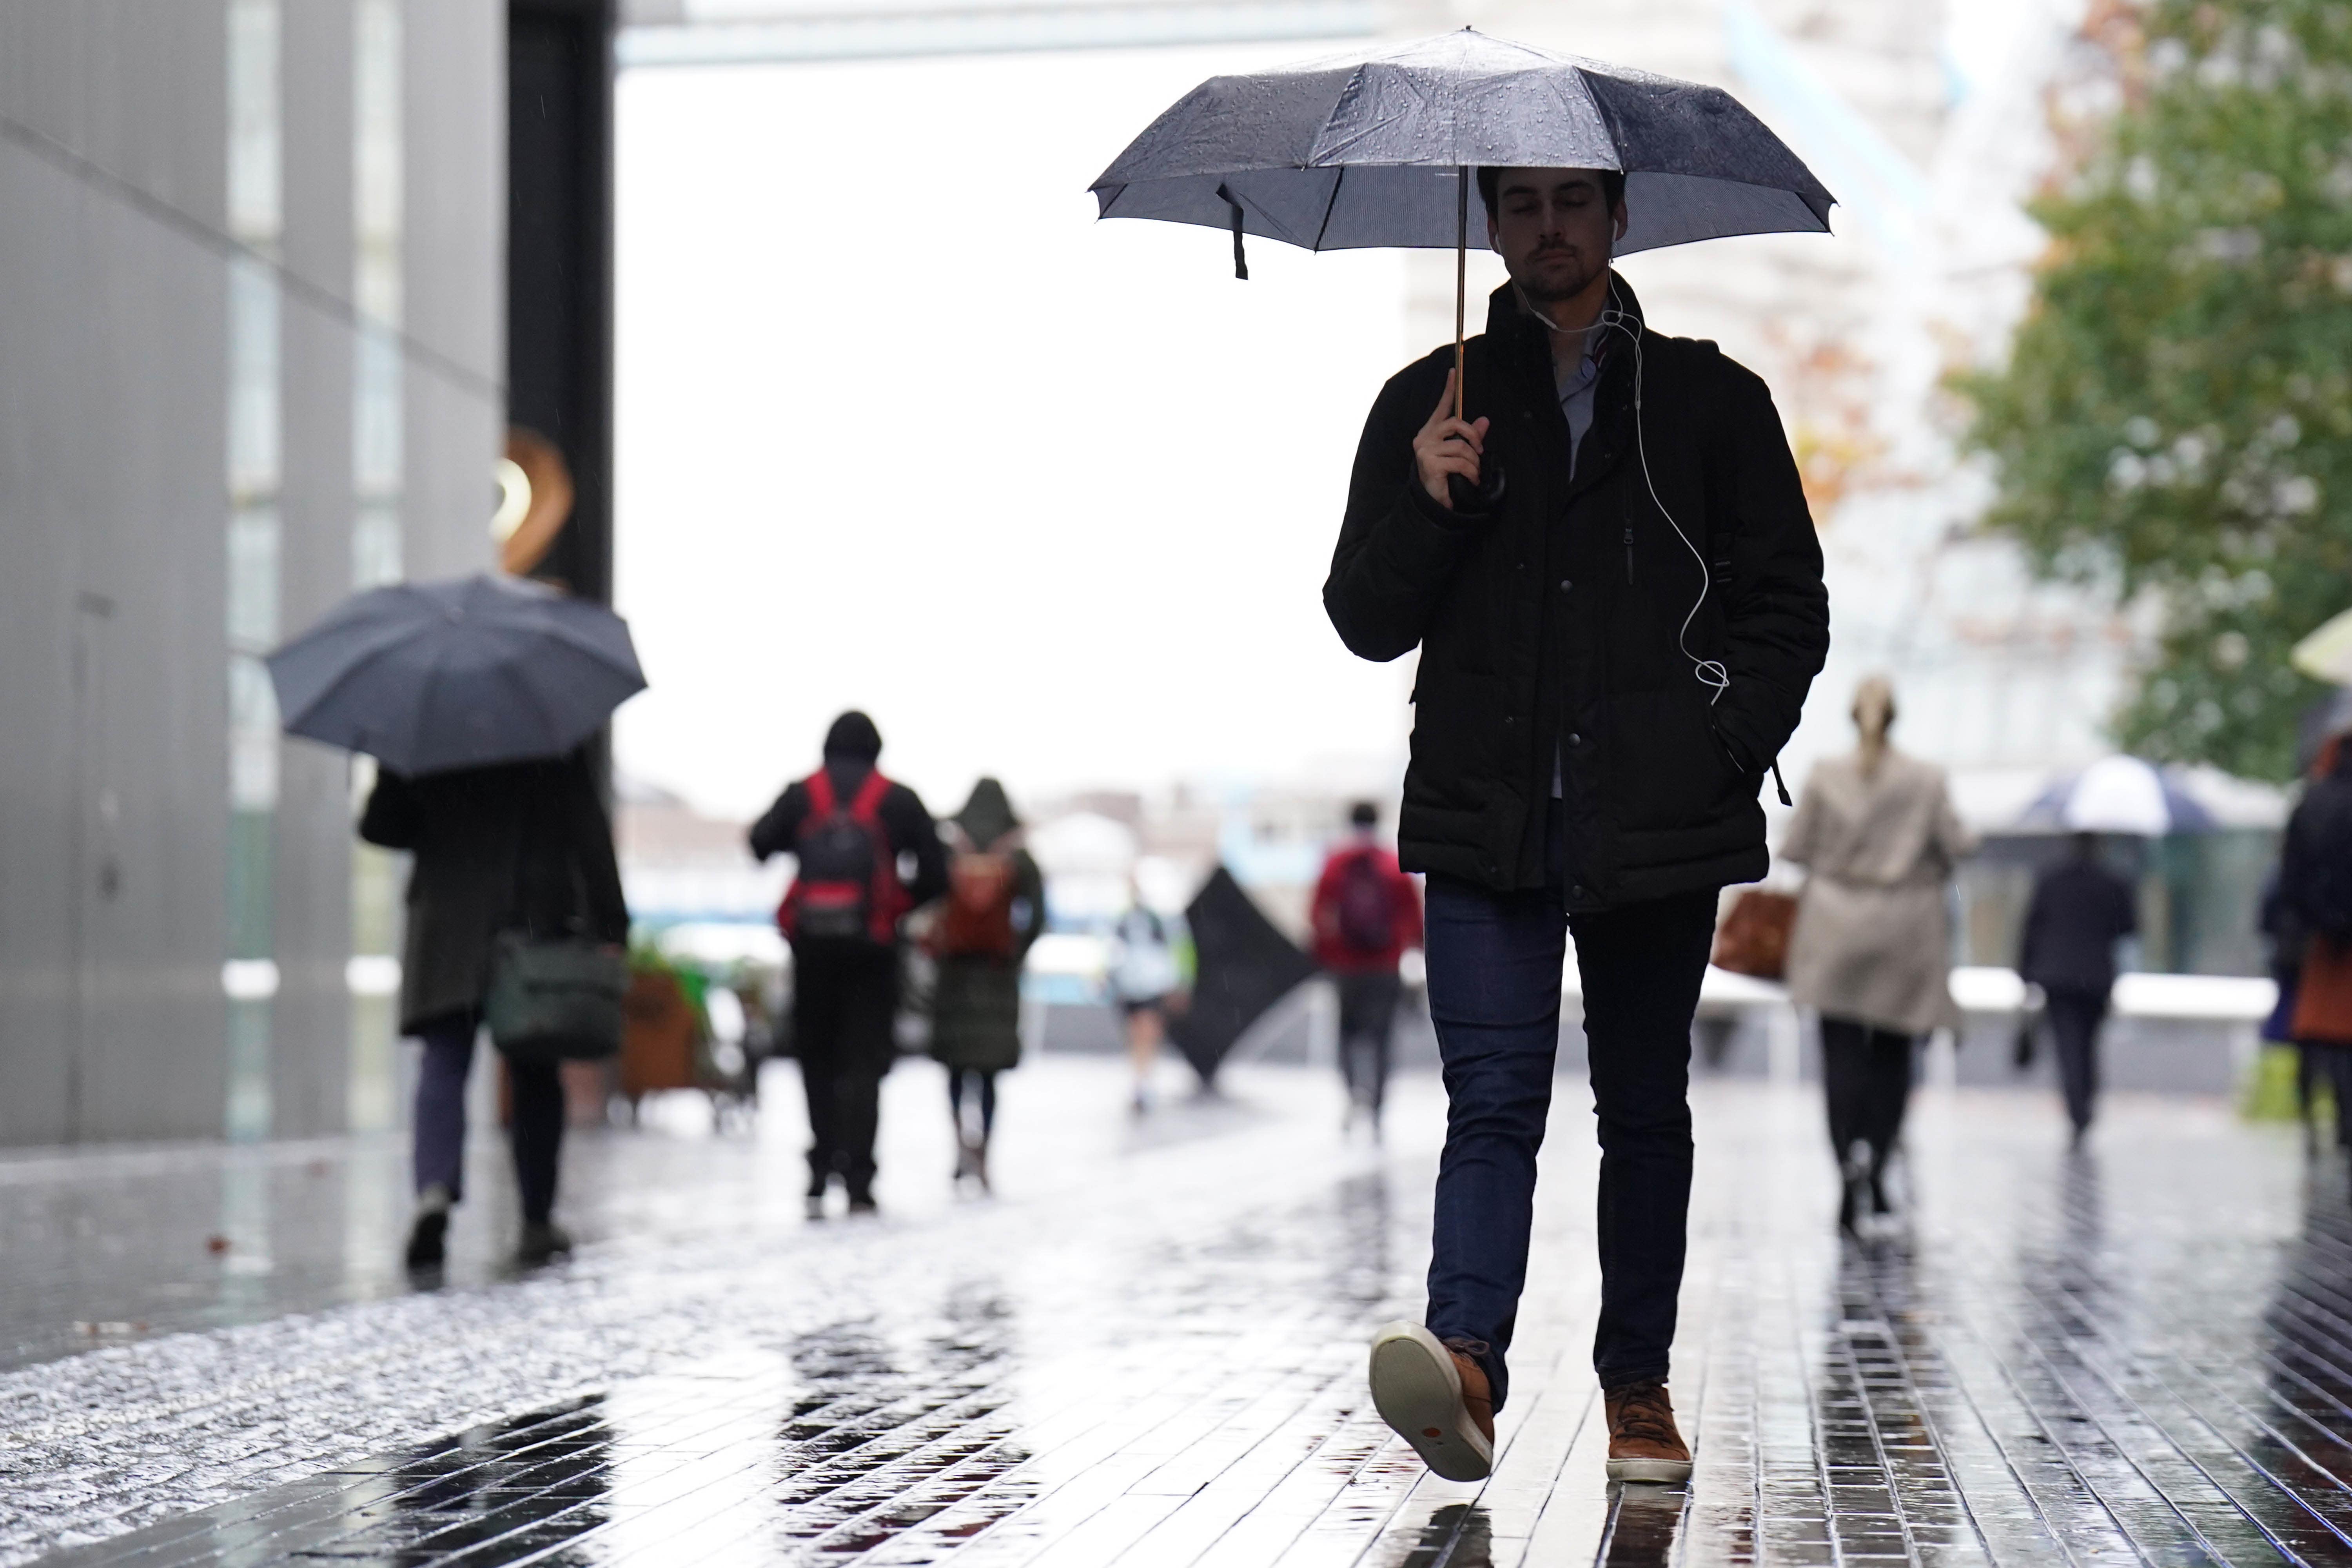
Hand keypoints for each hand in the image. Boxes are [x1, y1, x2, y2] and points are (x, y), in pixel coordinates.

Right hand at [1414, 368, 1490, 508]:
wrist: (1433, 504)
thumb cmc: (1445, 477)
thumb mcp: (1459, 455)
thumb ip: (1470, 437)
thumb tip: (1485, 420)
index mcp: (1430, 432)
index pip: (1441, 408)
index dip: (1449, 390)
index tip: (1454, 372)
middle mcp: (1424, 438)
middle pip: (1455, 423)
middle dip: (1473, 435)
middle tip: (1480, 450)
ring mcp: (1425, 450)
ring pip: (1461, 446)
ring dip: (1474, 462)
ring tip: (1474, 474)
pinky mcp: (1430, 463)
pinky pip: (1460, 461)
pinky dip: (1471, 472)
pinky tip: (1470, 481)